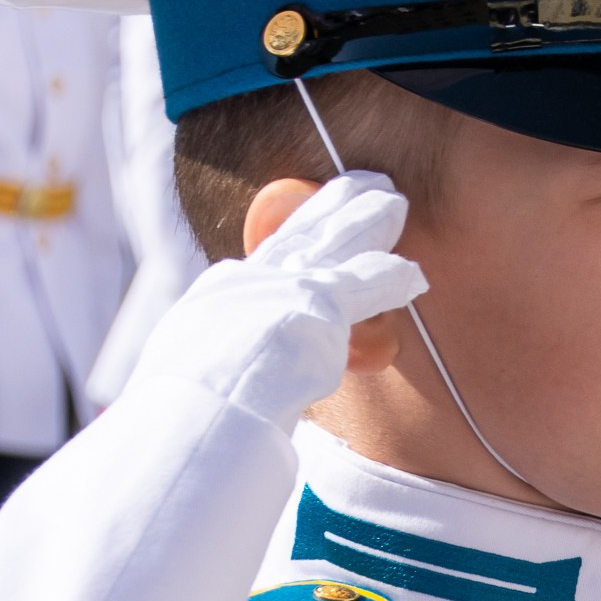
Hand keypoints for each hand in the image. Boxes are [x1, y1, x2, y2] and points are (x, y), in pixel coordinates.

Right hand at [135, 171, 427, 430]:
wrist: (197, 411)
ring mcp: (282, 286)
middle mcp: (247, 281)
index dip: (289, 246)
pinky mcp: (318, 303)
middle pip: (297, 233)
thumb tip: (210, 400)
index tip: (305, 230)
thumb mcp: (188, 383)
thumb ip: (212, 378)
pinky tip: (412, 274)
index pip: (260, 265)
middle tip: (353, 186)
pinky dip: (390, 277)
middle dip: (327, 207)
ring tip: (392, 206)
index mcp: (214, 300)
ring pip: (335, 241)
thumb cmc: (187, 414)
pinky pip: (366, 283)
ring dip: (367, 223)